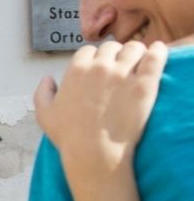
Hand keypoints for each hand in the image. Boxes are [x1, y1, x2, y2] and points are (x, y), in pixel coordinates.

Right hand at [34, 40, 165, 179]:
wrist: (94, 153)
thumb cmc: (69, 136)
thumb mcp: (44, 115)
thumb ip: (42, 93)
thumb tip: (48, 79)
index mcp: (76, 71)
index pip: (88, 51)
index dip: (94, 58)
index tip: (99, 68)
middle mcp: (99, 67)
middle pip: (112, 47)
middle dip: (116, 54)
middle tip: (120, 68)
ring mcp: (123, 74)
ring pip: (134, 48)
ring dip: (136, 53)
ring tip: (139, 65)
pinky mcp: (145, 84)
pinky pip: (155, 56)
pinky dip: (158, 52)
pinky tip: (157, 54)